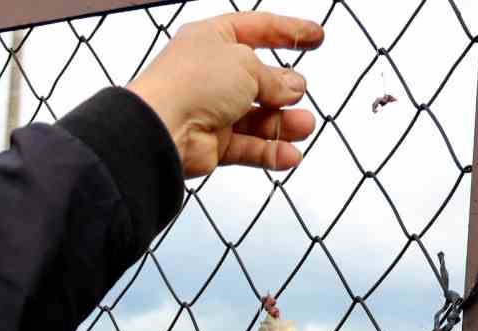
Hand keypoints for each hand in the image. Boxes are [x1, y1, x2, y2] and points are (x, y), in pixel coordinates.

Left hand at [126, 13, 322, 177]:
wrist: (161, 129)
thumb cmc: (192, 83)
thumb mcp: (246, 65)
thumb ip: (274, 78)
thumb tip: (291, 89)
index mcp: (212, 39)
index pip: (257, 29)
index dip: (288, 32)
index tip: (316, 37)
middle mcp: (210, 74)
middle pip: (258, 79)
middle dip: (284, 88)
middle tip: (299, 93)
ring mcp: (210, 110)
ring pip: (256, 117)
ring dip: (283, 124)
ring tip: (304, 126)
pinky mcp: (212, 144)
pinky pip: (247, 147)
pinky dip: (269, 151)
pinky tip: (290, 155)